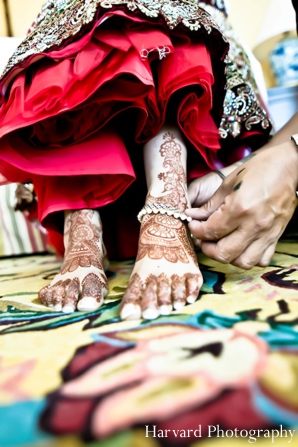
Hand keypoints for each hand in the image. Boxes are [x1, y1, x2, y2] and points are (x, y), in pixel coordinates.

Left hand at [186, 142, 297, 268]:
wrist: (288, 166)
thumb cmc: (259, 169)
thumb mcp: (229, 183)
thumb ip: (209, 204)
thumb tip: (192, 215)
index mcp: (239, 208)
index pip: (210, 232)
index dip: (196, 231)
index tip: (194, 226)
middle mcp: (253, 225)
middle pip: (224, 253)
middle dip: (207, 248)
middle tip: (203, 239)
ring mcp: (267, 233)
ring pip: (243, 262)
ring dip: (228, 257)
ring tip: (221, 244)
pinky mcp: (276, 236)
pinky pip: (262, 260)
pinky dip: (249, 258)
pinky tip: (241, 247)